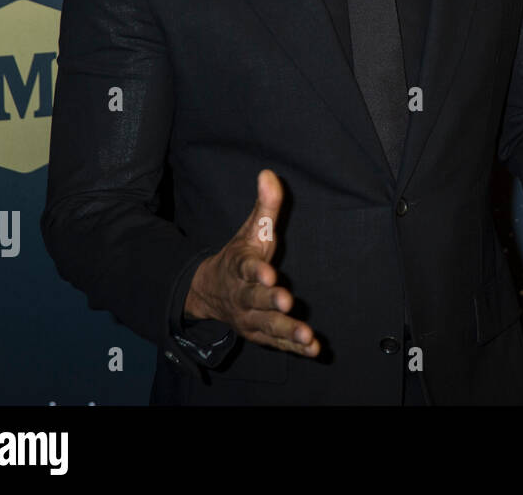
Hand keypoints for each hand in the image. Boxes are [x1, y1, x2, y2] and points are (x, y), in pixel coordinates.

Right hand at [184, 169, 320, 356]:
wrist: (210, 292)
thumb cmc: (239, 257)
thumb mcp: (251, 231)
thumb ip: (265, 206)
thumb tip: (269, 173)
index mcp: (241, 267)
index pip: (247, 268)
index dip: (257, 272)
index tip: (269, 274)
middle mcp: (243, 295)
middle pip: (255, 300)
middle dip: (270, 302)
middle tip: (286, 302)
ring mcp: (250, 317)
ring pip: (267, 326)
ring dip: (287, 331)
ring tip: (307, 335)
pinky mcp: (260, 333)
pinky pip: (277, 342)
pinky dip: (293, 347)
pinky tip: (312, 349)